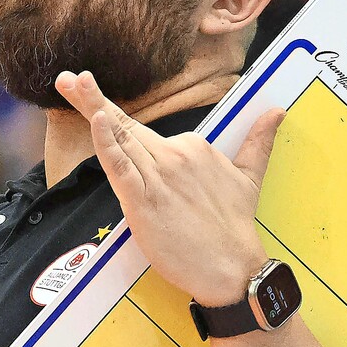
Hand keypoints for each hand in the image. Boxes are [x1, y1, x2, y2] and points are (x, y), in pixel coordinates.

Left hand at [56, 71, 283, 306]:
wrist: (233, 268)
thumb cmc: (235, 228)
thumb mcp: (249, 177)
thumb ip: (258, 142)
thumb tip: (277, 112)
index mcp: (194, 147)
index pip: (146, 134)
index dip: (114, 118)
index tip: (89, 96)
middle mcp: (175, 155)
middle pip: (127, 125)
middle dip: (92, 99)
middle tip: (68, 78)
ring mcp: (159, 177)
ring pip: (120, 138)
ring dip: (92, 107)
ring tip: (70, 83)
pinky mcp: (144, 200)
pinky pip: (120, 166)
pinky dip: (107, 142)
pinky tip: (97, 118)